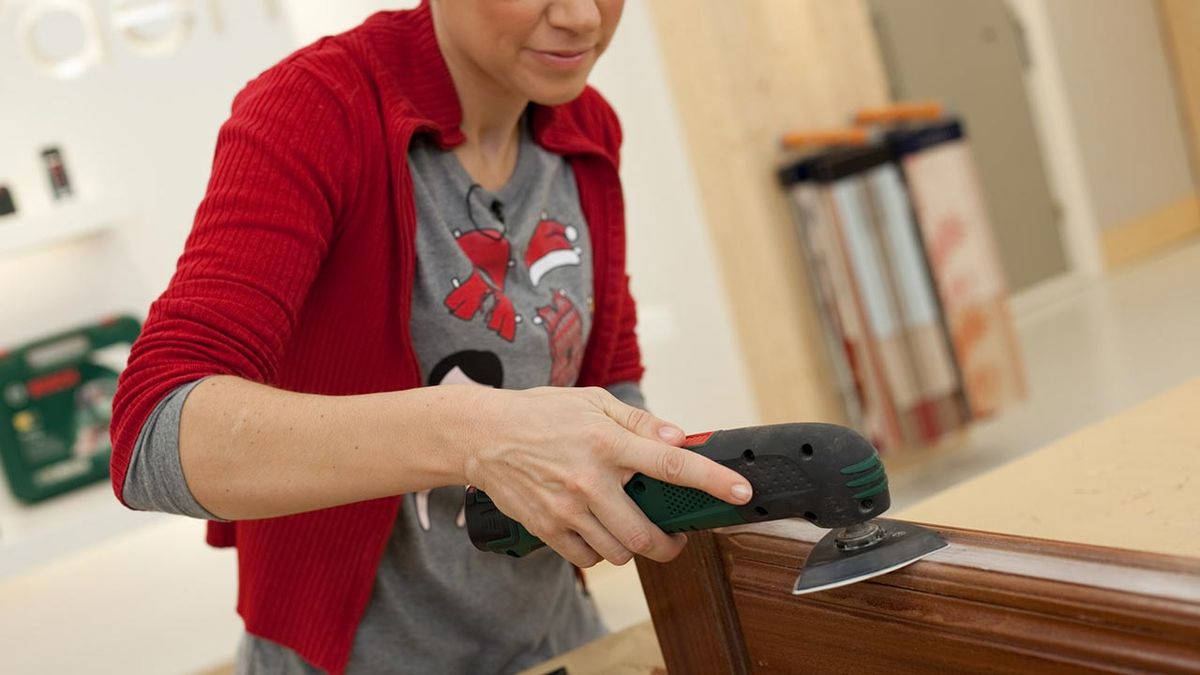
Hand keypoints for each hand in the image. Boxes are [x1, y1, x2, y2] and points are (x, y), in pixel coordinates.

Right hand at [463, 387, 753, 566]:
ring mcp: (567, 508)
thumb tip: (679, 440)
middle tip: (672, 537)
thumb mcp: (593, 402)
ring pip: (620, 552)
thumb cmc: (542, 414)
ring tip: (623, 525)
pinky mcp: (547, 528)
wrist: (482, 435)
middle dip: (669, 544)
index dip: (712, 480)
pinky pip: (588, 559)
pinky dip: (599, 552)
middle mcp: (590, 479)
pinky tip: (593, 529)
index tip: (740, 492)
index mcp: (608, 442)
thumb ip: (640, 422)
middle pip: (647, 533)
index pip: (671, 464)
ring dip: (631, 546)